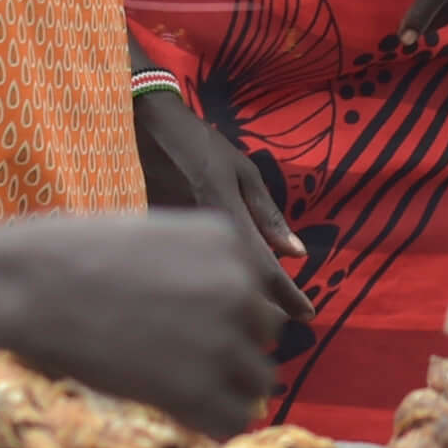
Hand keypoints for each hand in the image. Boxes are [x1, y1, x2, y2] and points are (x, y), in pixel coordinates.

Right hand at [0, 212, 294, 435]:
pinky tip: (179, 414)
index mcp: (229, 242)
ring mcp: (223, 338)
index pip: (257, 292)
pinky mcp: (197, 387)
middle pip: (264, 336)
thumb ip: (195, 267)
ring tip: (181, 391)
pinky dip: (212, 424)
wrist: (33, 285)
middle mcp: (239, 287)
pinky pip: (232, 420)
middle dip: (232, 351)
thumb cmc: (73, 257)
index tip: (193, 329)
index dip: (229, 316)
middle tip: (182, 363)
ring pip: (258, 381)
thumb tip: (215, 316)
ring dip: (228, 391)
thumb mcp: (155, 239)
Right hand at [135, 84, 314, 325]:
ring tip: (254, 315)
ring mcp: (171, 247)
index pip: (264, 269)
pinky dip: (204, 288)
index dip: (288, 297)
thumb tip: (297, 253)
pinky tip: (213, 292)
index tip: (309, 315)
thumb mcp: (241, 170)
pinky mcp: (150, 250)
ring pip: (210, 288)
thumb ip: (267, 213)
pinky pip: (185, 278)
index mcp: (227, 217)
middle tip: (283, 319)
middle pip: (236, 289)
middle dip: (262, 310)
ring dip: (233, 303)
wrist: (139, 128)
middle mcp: (199, 239)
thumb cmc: (197, 144)